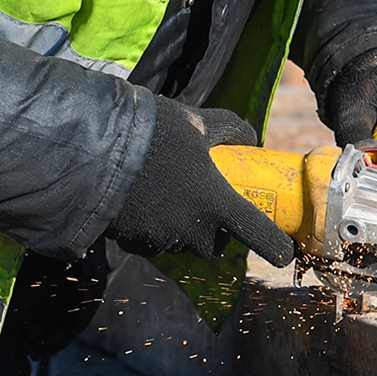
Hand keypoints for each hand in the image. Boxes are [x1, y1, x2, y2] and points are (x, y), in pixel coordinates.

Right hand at [107, 99, 295, 265]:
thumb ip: (230, 129)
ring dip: (183, 228)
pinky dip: (154, 229)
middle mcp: (191, 229)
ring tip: (169, 195)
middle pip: (214, 245)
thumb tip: (252, 139)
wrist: (93, 149)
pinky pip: (152, 243)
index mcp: (215, 202)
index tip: (283, 253)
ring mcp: (161, 239)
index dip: (274, 245)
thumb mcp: (196, 122)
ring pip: (181, 243)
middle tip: (209, 206)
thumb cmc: (153, 132)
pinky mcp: (133, 243)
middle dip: (215, 232)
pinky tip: (143, 203)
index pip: (257, 233)